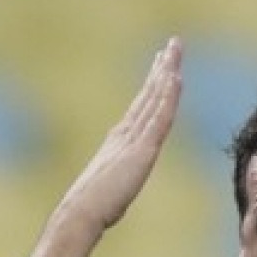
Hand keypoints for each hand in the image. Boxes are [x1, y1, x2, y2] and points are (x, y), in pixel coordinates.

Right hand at [56, 37, 183, 231]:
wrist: (80, 213)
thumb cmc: (91, 208)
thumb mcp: (111, 185)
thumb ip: (117, 174)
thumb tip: (116, 179)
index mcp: (120, 140)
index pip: (142, 105)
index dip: (154, 84)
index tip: (162, 63)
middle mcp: (126, 132)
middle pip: (149, 93)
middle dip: (162, 67)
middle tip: (173, 43)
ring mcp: (133, 138)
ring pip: (155, 97)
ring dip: (167, 71)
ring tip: (176, 48)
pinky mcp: (141, 149)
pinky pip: (159, 117)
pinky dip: (168, 96)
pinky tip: (176, 78)